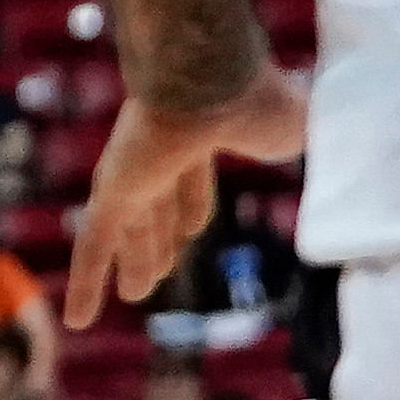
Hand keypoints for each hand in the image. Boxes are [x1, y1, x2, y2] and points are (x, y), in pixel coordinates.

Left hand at [64, 62, 305, 328]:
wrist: (216, 79)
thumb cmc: (258, 101)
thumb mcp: (290, 130)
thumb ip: (292, 143)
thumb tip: (322, 154)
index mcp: (199, 131)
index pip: (191, 180)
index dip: (192, 206)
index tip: (190, 228)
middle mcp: (159, 149)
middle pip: (156, 205)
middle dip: (157, 237)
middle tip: (156, 265)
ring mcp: (131, 170)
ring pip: (129, 230)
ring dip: (133, 262)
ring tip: (134, 292)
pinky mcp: (112, 192)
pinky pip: (93, 247)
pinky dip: (85, 284)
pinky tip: (77, 321)